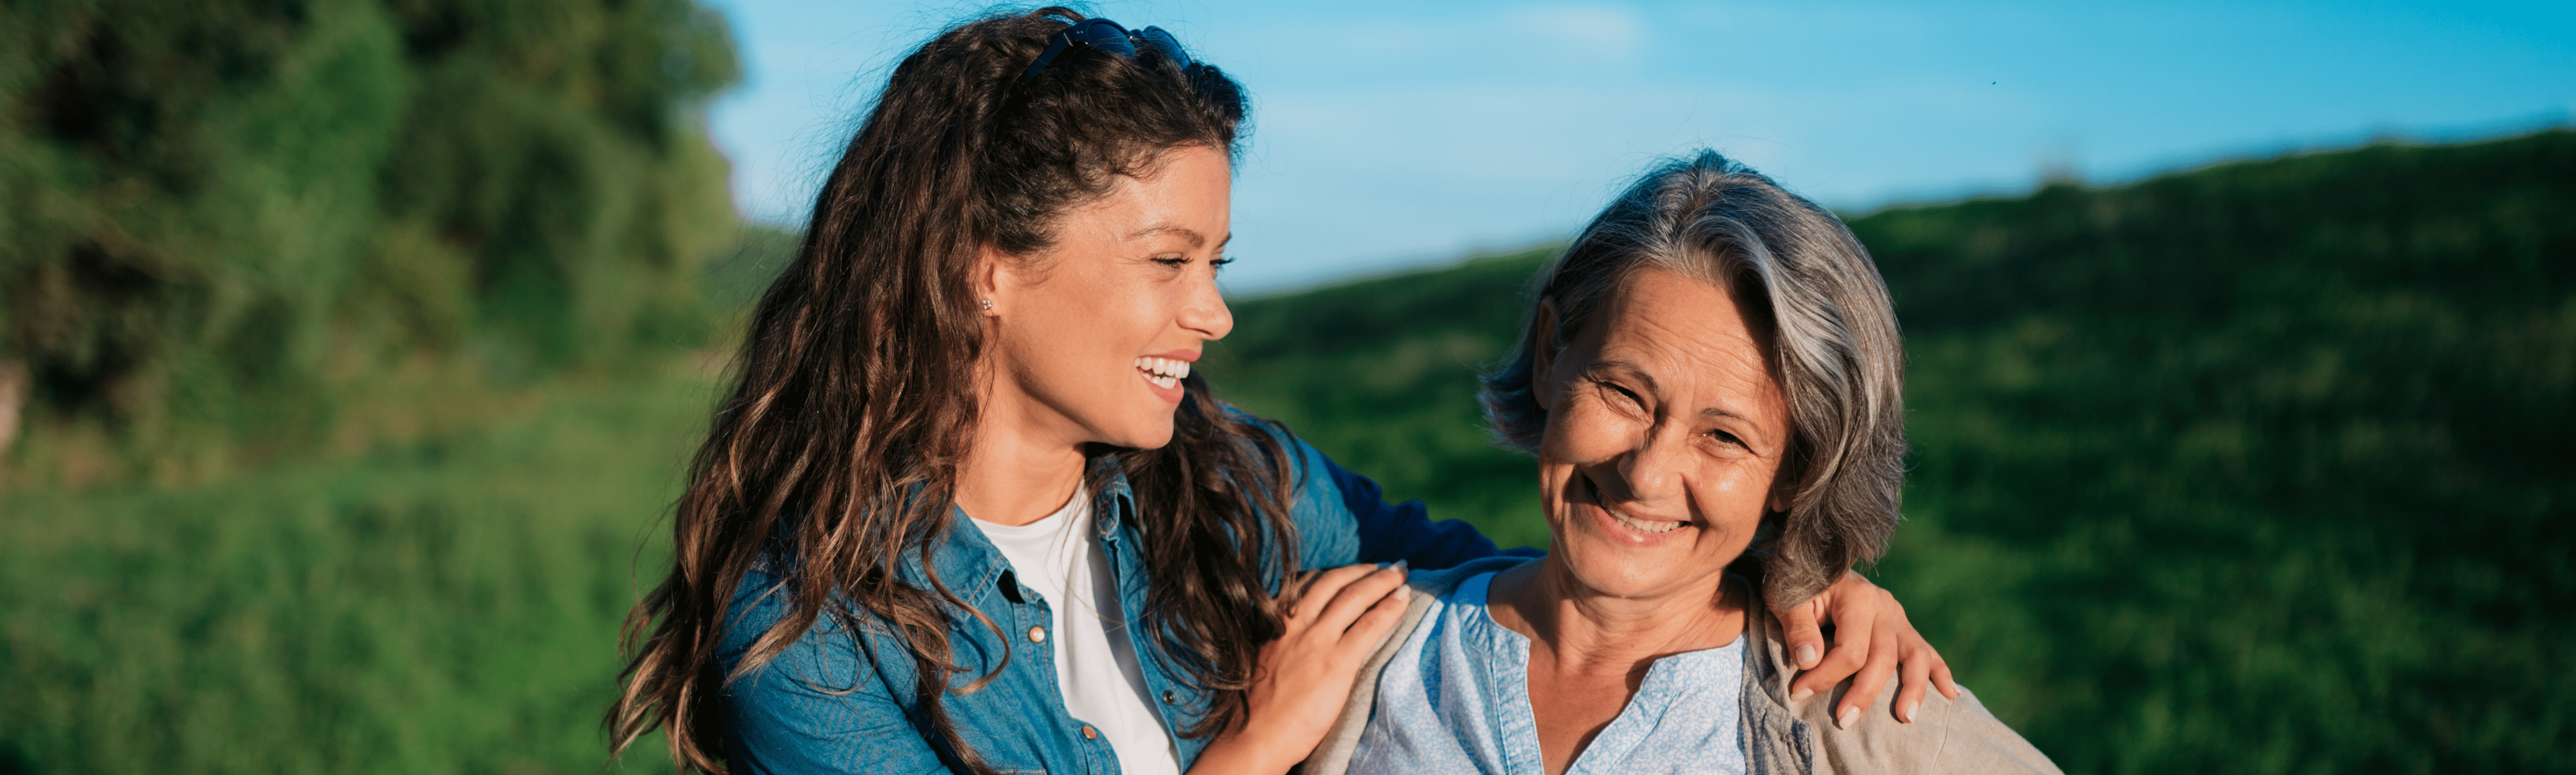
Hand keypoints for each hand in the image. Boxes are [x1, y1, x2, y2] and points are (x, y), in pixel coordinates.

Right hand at [1189, 562, 1412, 773]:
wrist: (1255, 735)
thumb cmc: (1256, 708)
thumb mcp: (1261, 661)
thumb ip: (1279, 642)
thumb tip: (1295, 643)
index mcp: (1276, 622)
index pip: (1307, 583)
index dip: (1334, 574)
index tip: (1350, 571)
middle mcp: (1296, 623)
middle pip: (1335, 582)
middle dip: (1363, 570)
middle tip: (1384, 567)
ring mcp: (1318, 640)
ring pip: (1355, 596)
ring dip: (1382, 580)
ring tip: (1399, 574)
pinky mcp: (1337, 661)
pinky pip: (1370, 625)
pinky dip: (1390, 607)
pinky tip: (1403, 599)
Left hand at [1774, 571, 1958, 725]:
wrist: (1810, 562)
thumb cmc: (1797, 585)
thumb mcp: (1788, 600)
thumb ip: (1798, 629)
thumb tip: (1810, 661)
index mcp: (1858, 597)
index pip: (1850, 650)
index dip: (1825, 677)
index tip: (1799, 692)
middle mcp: (1884, 605)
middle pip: (1883, 658)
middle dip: (1864, 694)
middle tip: (1844, 721)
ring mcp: (1897, 616)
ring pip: (1916, 656)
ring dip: (1913, 689)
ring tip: (1905, 717)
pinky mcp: (1901, 625)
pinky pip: (1926, 650)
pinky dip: (1940, 671)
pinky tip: (1951, 694)